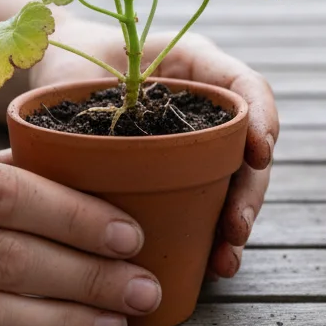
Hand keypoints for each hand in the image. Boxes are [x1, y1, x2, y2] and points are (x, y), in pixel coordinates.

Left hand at [29, 17, 278, 280]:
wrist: (63, 74)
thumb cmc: (82, 59)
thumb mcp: (95, 64)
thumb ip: (113, 88)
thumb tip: (123, 139)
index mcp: (199, 68)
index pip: (246, 87)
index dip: (262, 119)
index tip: (259, 154)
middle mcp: (210, 110)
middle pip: (248, 150)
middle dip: (249, 193)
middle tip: (235, 228)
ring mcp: (202, 146)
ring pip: (234, 185)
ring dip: (235, 225)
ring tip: (224, 261)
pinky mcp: (187, 177)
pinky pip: (209, 205)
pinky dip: (212, 237)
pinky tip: (210, 265)